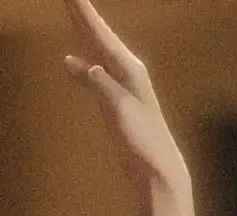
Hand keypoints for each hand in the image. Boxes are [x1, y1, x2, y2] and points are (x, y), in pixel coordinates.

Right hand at [62, 0, 189, 194]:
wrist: (160, 172)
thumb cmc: (143, 142)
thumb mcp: (120, 110)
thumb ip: (103, 86)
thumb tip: (87, 67)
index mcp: (130, 70)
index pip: (101, 34)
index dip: (84, 12)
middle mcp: (129, 73)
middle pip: (99, 36)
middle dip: (83, 15)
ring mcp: (124, 88)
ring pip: (98, 51)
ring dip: (83, 32)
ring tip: (70, 12)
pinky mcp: (119, 104)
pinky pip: (96, 72)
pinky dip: (83, 64)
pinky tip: (70, 62)